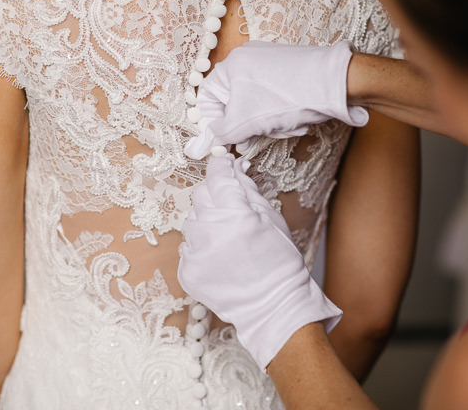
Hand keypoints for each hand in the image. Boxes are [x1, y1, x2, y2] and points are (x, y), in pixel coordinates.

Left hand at [178, 154, 341, 368]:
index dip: (221, 166)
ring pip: (192, 220)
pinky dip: (200, 247)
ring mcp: (196, 254)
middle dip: (215, 196)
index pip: (219, 177)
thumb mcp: (272, 219)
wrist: (273, 306)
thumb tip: (234, 168)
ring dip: (206, 222)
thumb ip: (249, 190)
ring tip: (226, 238)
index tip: (223, 162)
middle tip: (230, 208)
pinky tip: (219, 256)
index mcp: (237, 216)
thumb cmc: (279, 262)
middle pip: (201, 196)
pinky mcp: (187, 272)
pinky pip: (188, 246)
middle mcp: (212, 232)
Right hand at [184, 41, 368, 158]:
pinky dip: (282, 112)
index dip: (214, 122)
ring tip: (285, 126)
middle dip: (247, 124)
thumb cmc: (283, 98)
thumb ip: (221, 134)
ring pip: (257, 102)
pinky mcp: (290, 69)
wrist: (333, 83)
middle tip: (254, 139)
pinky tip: (297, 118)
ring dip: (267, 122)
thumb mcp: (245, 122)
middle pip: (234, 101)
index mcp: (231, 64)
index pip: (208, 97)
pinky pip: (275, 96)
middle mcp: (248, 59)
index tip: (227, 138)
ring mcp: (270, 62)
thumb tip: (204, 144)